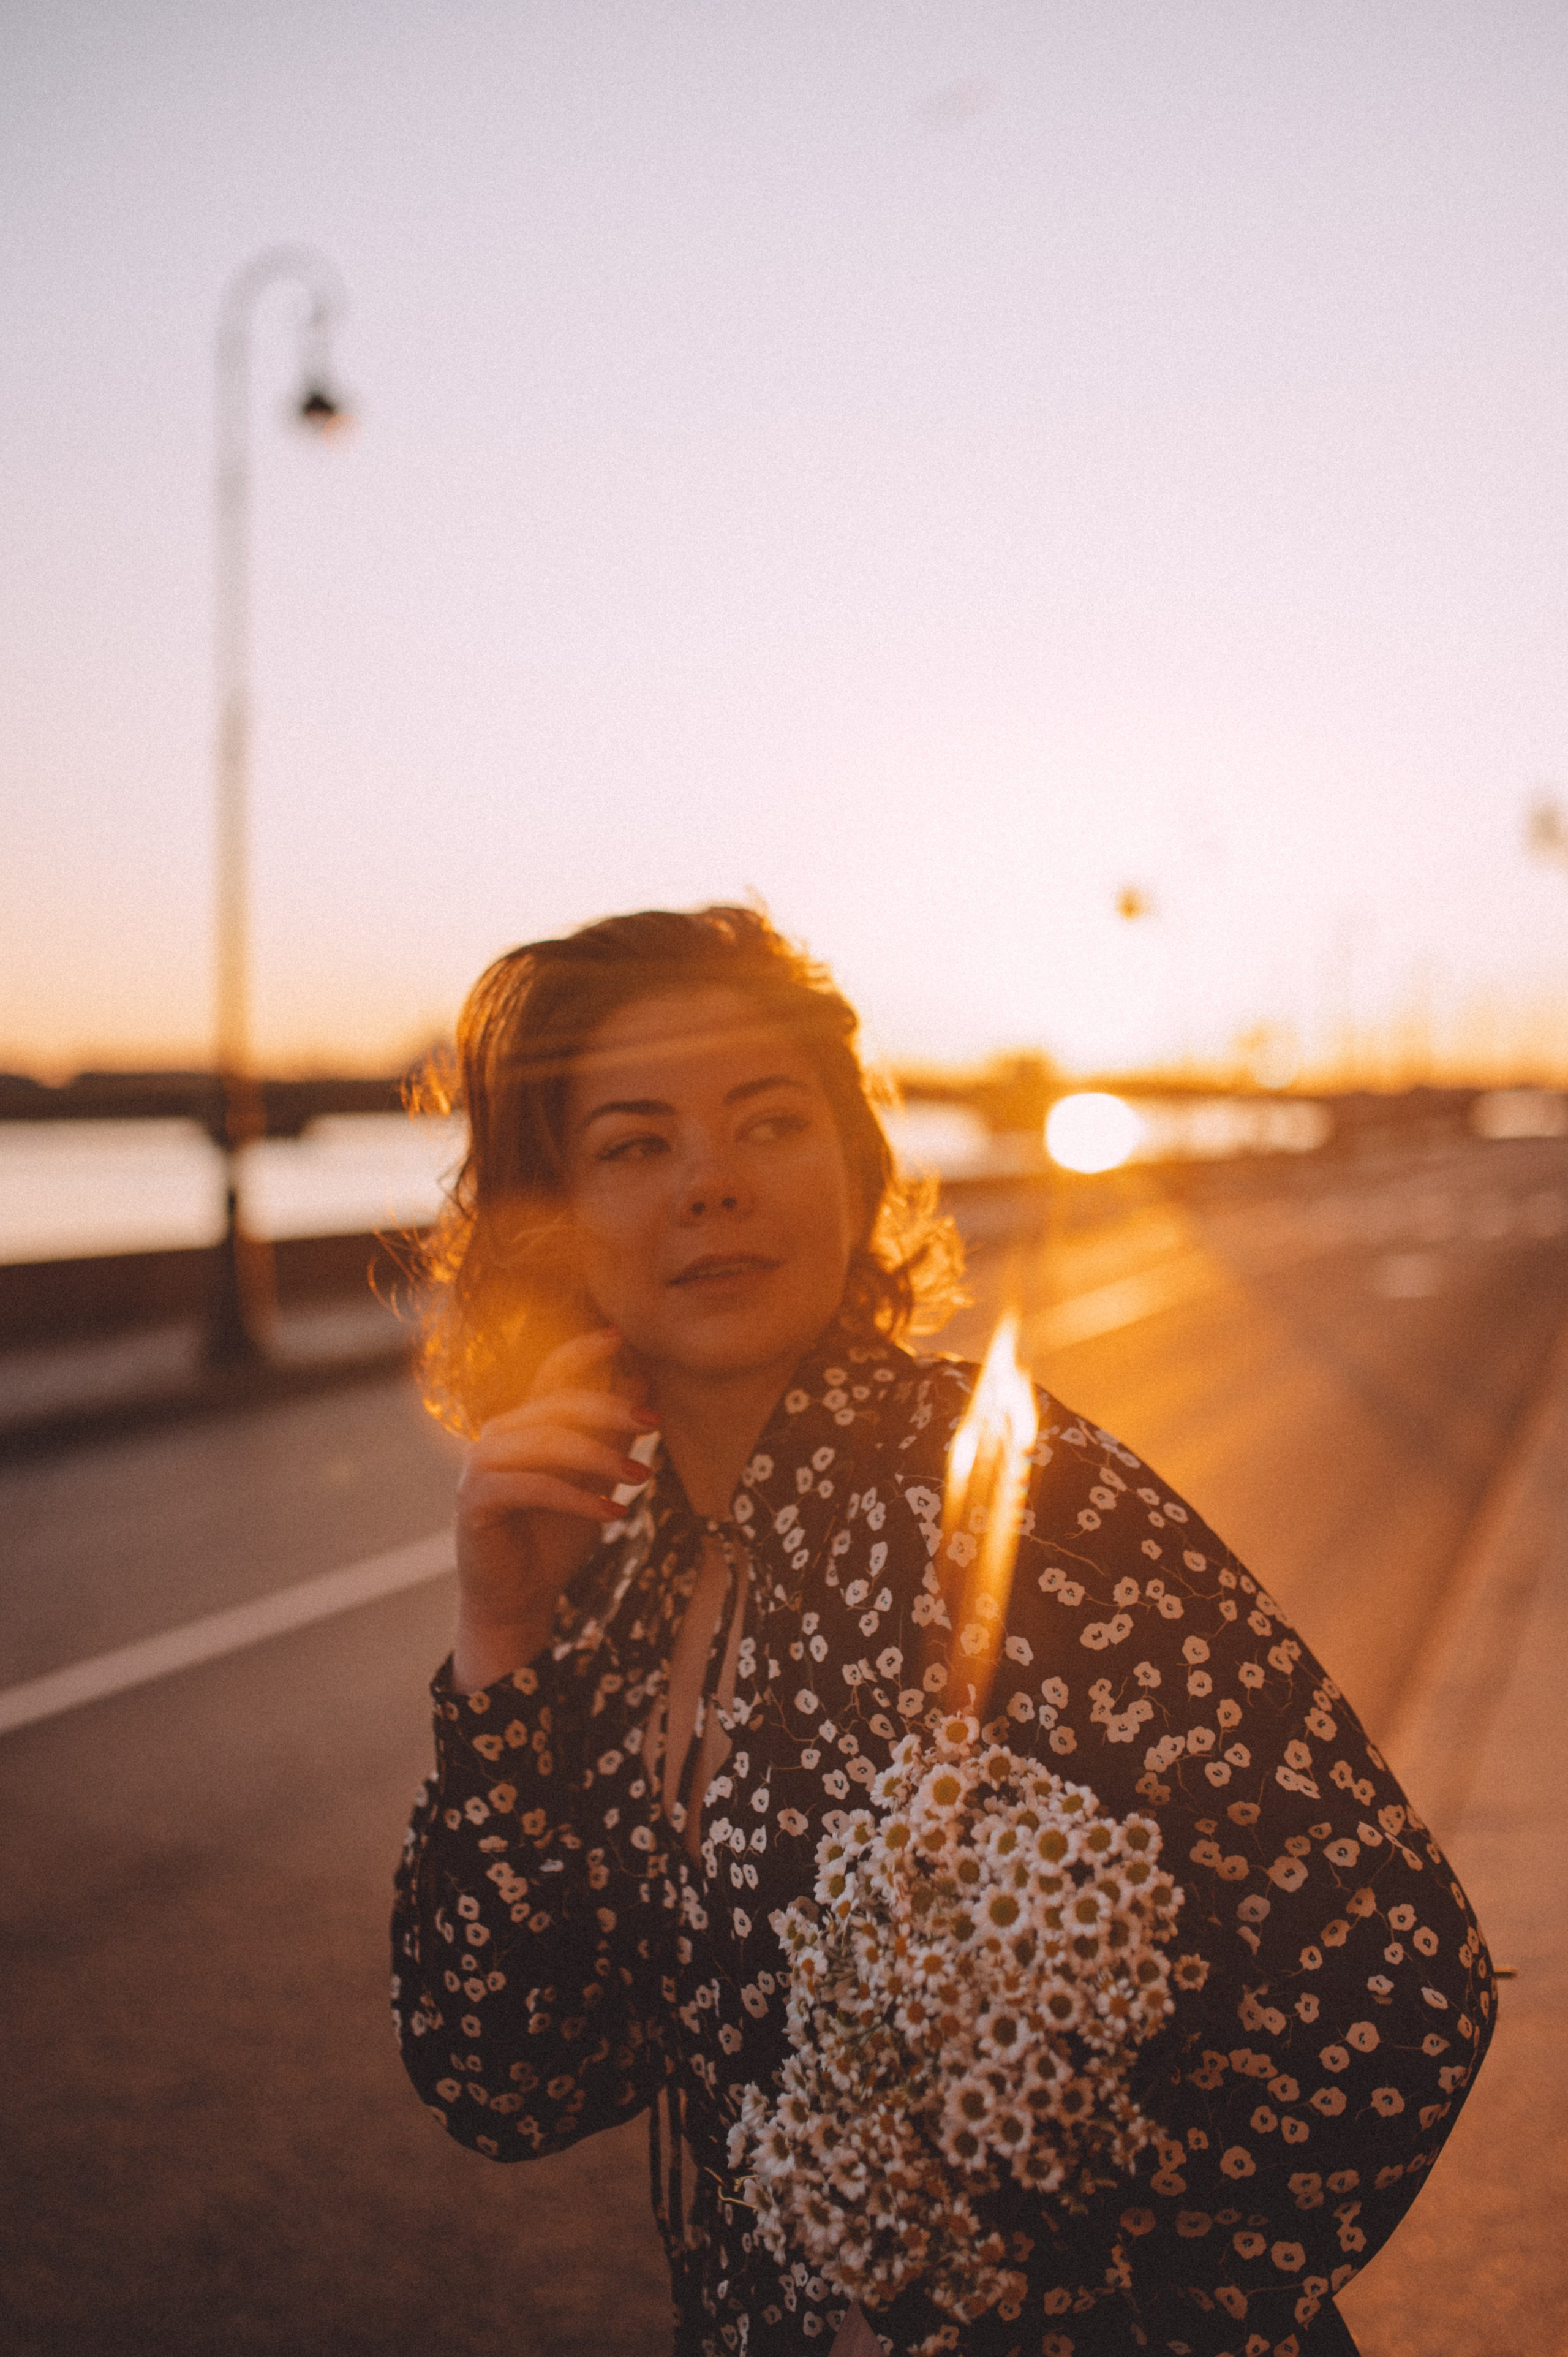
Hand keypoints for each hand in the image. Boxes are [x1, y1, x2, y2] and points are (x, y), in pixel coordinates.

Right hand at [451, 1327, 657, 1690]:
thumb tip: (641, 1381)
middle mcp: (498, 1434)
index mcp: (525, 1423)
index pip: (550, 1373)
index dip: (582, 1350)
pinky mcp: (474, 1500)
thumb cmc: (556, 1536)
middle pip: (556, 1404)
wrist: (518, 1597)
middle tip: (655, 1423)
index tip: (621, 1336)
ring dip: (599, 1456)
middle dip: (610, 1408)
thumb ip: (612, 1436)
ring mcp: (480, 1465)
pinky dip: (575, 1496)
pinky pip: (531, 1486)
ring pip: (545, 1441)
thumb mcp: (595, 1480)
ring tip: (642, 1480)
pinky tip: (613, 1513)